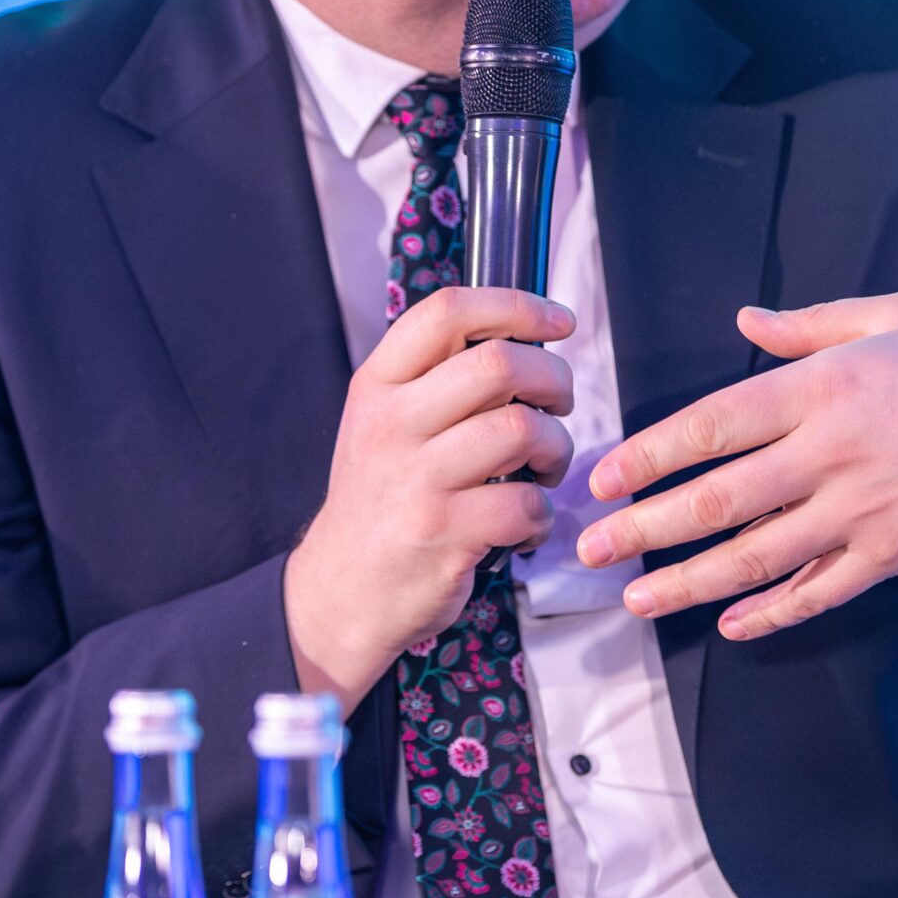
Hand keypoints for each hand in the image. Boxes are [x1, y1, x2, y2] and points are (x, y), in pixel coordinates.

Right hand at [283, 286, 574, 708]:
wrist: (339, 592)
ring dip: (555, 449)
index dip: (515, 306)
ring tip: (543, 469)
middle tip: (557, 407)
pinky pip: (526, 503)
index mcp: (378, 386)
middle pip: (499, 364)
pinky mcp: (442, 532)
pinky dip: (543, 514)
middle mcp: (392, 423)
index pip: (447, 312)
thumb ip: (435, 381)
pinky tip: (526, 524)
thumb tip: (521, 340)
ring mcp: (416, 479)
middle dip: (554, 380)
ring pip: (522, 430)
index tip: (558, 322)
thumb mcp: (382, 425)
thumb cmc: (379, 502)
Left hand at [575, 294, 897, 638]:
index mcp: (826, 387)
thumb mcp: (894, 315)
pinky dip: (772, 613)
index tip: (604, 475)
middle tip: (588, 546)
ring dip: (689, 581)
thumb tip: (743, 320)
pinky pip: (819, 592)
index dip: (652, 454)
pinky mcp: (893, 555)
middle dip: (645, 527)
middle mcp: (834, 454)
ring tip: (634, 598)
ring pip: (758, 557)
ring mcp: (863, 513)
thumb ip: (810, 324)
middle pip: (720, 500)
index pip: (715, 424)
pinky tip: (730, 624)